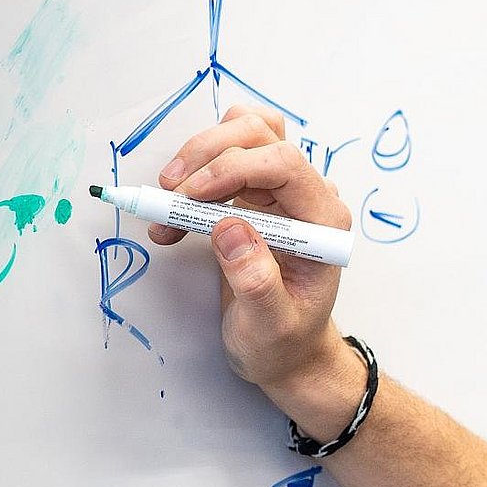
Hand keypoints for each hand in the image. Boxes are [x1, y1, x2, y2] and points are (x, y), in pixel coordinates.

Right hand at [152, 105, 357, 399]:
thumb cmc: (285, 341)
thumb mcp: (271, 325)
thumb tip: (230, 228)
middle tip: (168, 193)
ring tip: (165, 204)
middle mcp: (305, 196)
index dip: (232, 168)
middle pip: (259, 134)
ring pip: (240, 134)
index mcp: (322, 221)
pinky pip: (220, 163)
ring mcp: (279, 192)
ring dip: (195, 158)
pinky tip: (168, 219)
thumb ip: (256, 281)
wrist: (286, 353)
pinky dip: (189, 178)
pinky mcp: (254, 197)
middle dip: (207, 154)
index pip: (283, 163)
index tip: (189, 197)